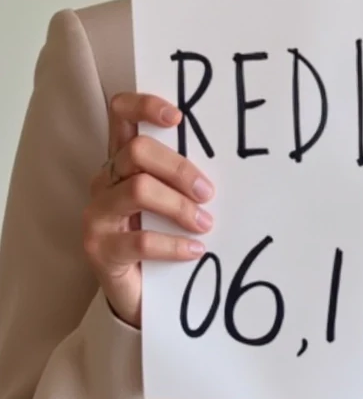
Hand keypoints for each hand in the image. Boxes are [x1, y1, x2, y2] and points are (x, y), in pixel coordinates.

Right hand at [83, 93, 215, 328]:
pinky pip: (141, 239)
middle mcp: (103, 180)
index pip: (120, 113)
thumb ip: (181, 175)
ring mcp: (97, 214)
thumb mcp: (170, 198)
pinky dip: (174, 245)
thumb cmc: (160, 234)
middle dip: (179, 168)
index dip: (145, 105)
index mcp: (121, 160)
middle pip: (137, 151)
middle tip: (208, 191)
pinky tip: (195, 250)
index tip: (178, 117)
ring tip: (205, 223)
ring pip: (138, 189)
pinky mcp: (98, 248)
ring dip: (180, 206)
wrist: (137, 292)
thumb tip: (229, 158)